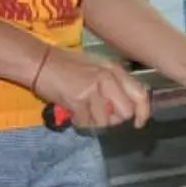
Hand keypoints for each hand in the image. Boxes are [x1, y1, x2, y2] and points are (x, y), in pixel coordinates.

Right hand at [33, 47, 150, 129]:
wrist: (41, 63)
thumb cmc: (68, 66)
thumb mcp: (98, 68)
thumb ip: (115, 83)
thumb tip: (130, 105)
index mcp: (115, 69)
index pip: (140, 94)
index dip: (143, 112)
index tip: (139, 123)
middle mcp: (108, 78)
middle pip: (125, 112)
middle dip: (114, 118)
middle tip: (100, 114)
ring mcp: (94, 89)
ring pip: (105, 121)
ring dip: (94, 121)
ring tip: (83, 110)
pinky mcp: (79, 100)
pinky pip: (87, 122)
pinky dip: (80, 121)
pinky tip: (73, 111)